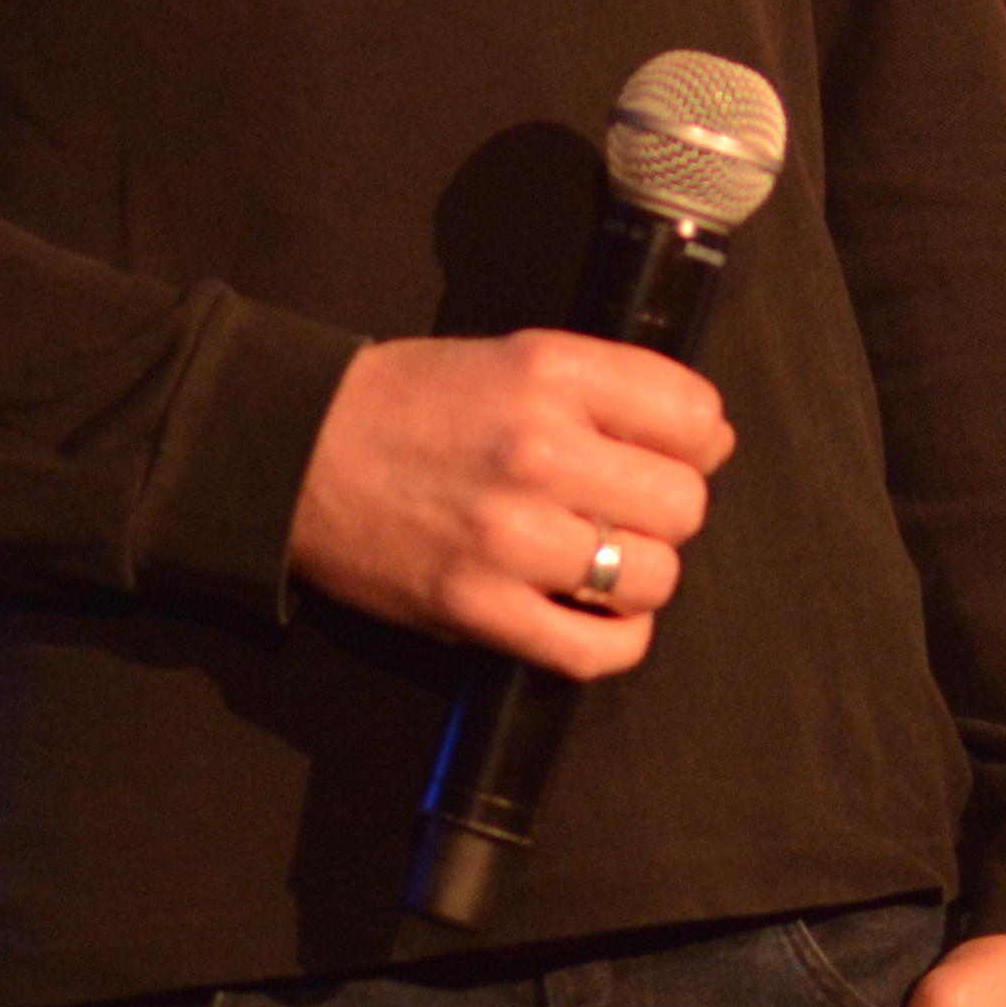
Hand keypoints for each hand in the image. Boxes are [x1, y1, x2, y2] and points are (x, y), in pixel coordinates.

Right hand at [278, 330, 728, 679]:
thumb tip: (710, 438)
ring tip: (602, 559)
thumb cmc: (410, 402)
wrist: (296, 452)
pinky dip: (614, 641)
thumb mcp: (515, 356)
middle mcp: (538, 451)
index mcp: (552, 374)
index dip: (697, 442)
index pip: (695, 418)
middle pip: (684, 505)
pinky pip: (593, 650)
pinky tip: (597, 616)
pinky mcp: (477, 610)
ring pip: (652, 578)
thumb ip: (609, 388)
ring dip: (640, 576)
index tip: (672, 453)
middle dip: (667, 512)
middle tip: (626, 510)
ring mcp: (508, 538)